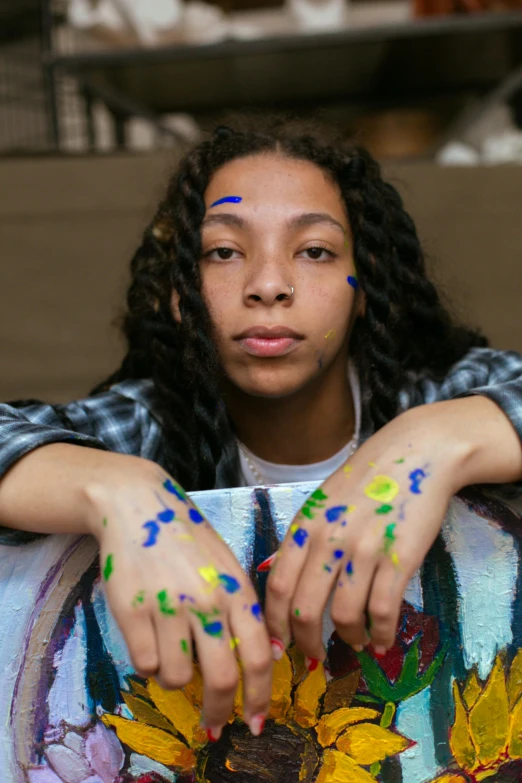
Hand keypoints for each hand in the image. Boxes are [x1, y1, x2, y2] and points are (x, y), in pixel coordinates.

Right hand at [85, 457, 271, 738]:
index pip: (258, 656)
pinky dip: (147, 661)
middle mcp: (207, 601)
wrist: (138, 506)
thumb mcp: (227, 565)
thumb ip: (243, 608)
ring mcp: (168, 607)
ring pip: (175, 676)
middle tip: (212, 725)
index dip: (258, 697)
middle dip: (217, 712)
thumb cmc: (188, 537)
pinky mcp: (132, 611)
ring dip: (174, 676)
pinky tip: (148, 635)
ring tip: (170, 650)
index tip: (254, 721)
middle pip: (220, 678)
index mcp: (237, 589)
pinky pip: (144, 663)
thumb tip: (264, 658)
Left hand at [264, 403, 467, 663]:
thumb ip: (301, 539)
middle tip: (315, 656)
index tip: (279, 645)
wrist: (414, 455)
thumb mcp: (321, 502)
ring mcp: (363, 550)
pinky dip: (379, 634)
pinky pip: (382, 611)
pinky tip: (381, 639)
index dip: (274, 624)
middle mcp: (328, 540)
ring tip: (355, 643)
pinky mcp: (398, 559)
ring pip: (343, 616)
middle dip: (307, 643)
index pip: (277, 587)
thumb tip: (279, 579)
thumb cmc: (365, 479)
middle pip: (304, 610)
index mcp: (304, 525)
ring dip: (348, 639)